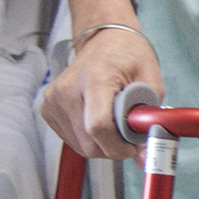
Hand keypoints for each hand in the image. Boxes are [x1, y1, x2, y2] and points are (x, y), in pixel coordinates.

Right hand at [40, 26, 164, 162]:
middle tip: (128, 133)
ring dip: (101, 143)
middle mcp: (68, 89)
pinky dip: (88, 138)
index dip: (119, 145)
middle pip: (89, 142)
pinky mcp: (47, 108)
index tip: (134, 144)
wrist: (103, 40)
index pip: (98, 126)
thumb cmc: (128, 56)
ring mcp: (53, 99)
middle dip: (113, 147)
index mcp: (95, 78)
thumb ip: (148, 122)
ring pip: (80, 146)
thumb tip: (144, 158)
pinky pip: (71, 140)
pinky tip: (96, 119)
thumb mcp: (151, 83)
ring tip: (113, 121)